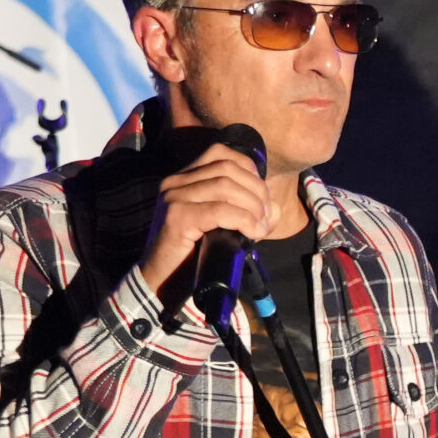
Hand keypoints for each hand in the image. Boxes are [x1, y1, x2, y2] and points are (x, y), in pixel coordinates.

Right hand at [135, 142, 272, 298]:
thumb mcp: (220, 228)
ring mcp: (174, 197)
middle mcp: (175, 182)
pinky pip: (219, 210)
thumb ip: (246, 215)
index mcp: (184, 178)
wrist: (160, 284)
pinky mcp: (177, 217)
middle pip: (227, 168)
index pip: (221, 153)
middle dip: (256, 190)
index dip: (249, 170)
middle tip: (266, 217)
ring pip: (225, 186)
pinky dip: (243, 219)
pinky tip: (252, 232)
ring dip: (252, 206)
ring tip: (261, 227)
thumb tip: (276, 209)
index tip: (262, 197)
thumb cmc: (190, 257)